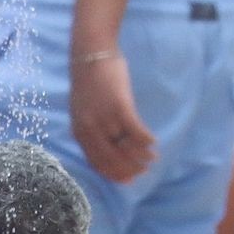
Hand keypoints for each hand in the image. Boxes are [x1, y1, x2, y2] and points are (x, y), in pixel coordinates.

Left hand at [70, 55, 156, 183]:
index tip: (126, 181)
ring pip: (125, 146)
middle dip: (128, 170)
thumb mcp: (82, 110)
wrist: (90, 53)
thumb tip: (104, 145)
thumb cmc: (89, 81)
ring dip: (140, 156)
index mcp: (79, 132)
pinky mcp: (119, 106)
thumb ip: (90, 128)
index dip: (113, 174)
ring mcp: (104, 118)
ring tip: (151, 159)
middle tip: (142, 173)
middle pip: (112, 159)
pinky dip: (145, 140)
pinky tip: (153, 144)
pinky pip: (135, 130)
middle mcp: (90, 129)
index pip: (97, 162)